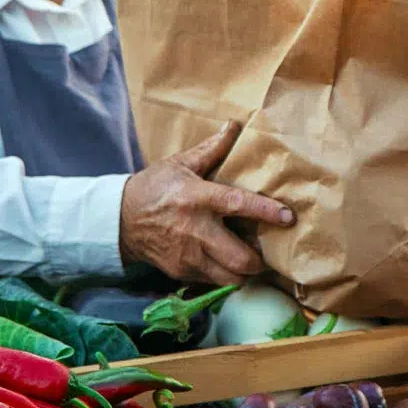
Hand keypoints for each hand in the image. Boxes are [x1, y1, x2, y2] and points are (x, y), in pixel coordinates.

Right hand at [119, 121, 294, 285]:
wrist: (120, 220)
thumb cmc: (154, 187)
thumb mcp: (180, 163)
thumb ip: (211, 149)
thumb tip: (234, 125)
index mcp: (197, 198)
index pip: (236, 204)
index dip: (264, 212)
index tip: (287, 216)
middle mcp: (195, 231)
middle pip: (239, 257)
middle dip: (260, 260)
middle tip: (269, 250)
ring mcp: (188, 256)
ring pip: (230, 277)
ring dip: (247, 273)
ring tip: (253, 261)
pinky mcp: (182, 272)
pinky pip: (215, 282)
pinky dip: (227, 276)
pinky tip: (231, 265)